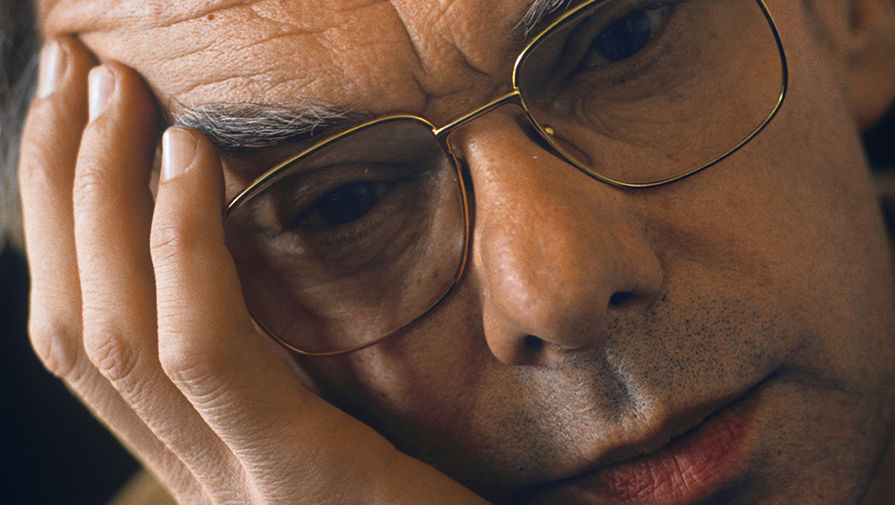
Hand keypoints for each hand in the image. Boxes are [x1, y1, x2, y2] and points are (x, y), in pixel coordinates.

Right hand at [19, 37, 487, 504]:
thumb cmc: (418, 489)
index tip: (73, 120)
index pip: (83, 335)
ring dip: (106, 196)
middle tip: (76, 75)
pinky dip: (186, 248)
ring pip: (118, 331)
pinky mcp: (295, 476)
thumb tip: (232, 243)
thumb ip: (273, 358)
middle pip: (78, 322)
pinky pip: (208, 352)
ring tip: (119, 96)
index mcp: (197, 452)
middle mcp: (191, 472)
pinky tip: (189, 161)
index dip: (60, 223)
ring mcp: (232, 484)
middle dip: (62, 186)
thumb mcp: (329, 414)